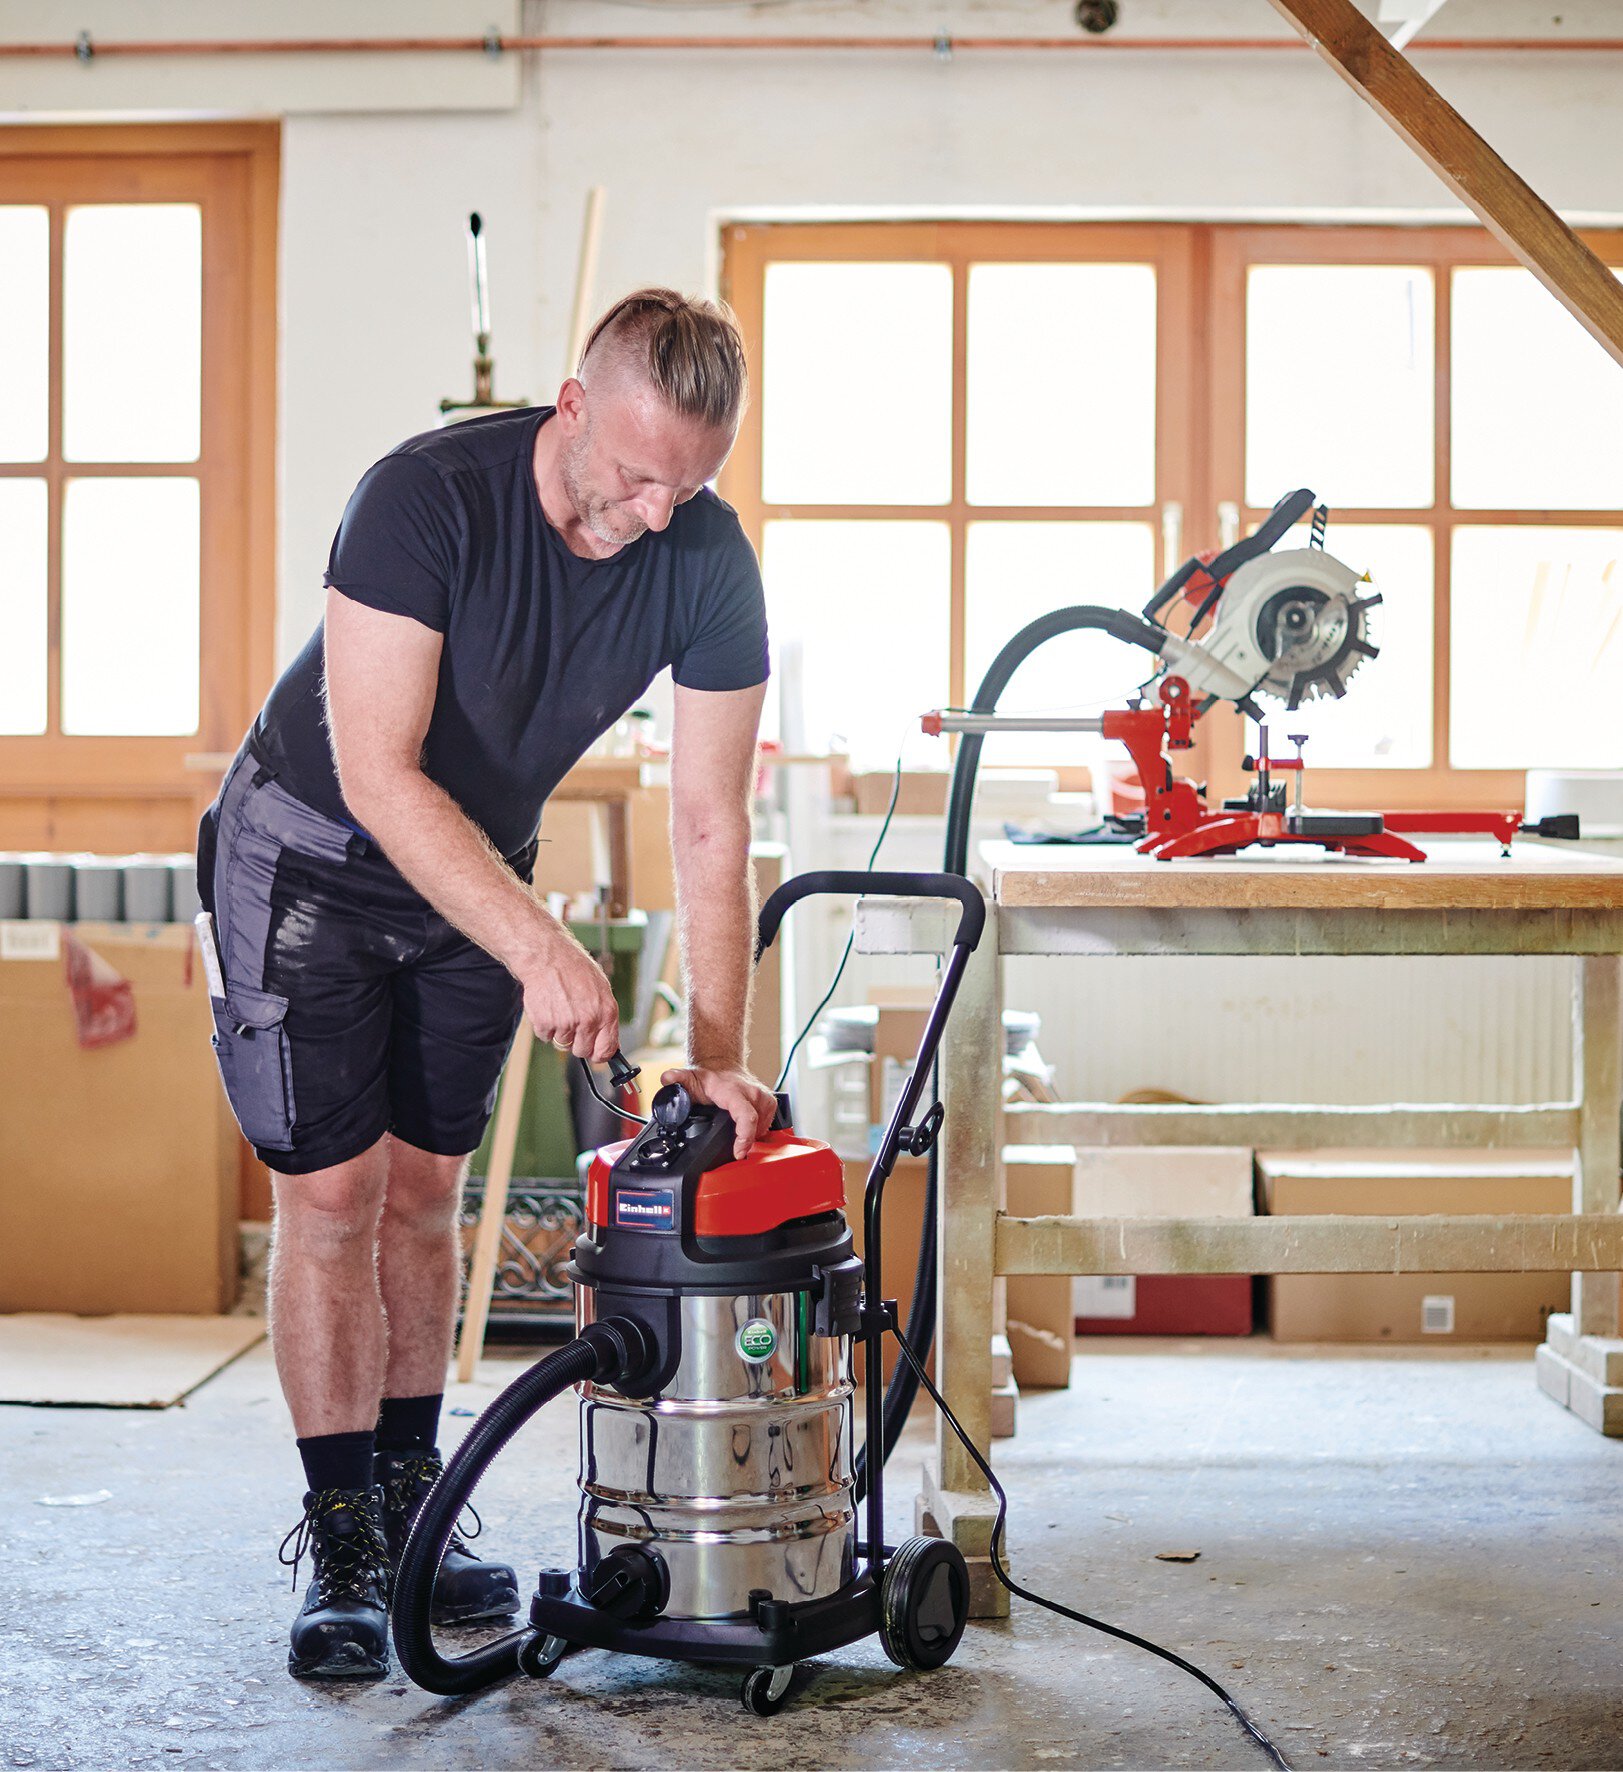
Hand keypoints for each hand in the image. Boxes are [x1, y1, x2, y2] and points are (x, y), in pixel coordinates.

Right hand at [519, 925, 620, 1062]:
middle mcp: (588, 1020)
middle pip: (582, 1051)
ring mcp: (566, 1023)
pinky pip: (545, 1037)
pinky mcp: (545, 1023)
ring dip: (559, 1031)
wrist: (548, 957)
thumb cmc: (575, 970)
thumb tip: (609, 1042)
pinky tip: (548, 1006)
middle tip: (571, 1023)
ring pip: (562, 1044)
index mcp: (606, 1013)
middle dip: (577, 1042)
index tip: (594, 1054)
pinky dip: (545, 1026)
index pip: (606, 1050)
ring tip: (559, 1008)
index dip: (599, 1055)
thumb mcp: (601, 989)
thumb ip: (605, 1017)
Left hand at [662, 1063, 777, 1160]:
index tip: (738, 1152)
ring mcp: (764, 1099)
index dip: (744, 1137)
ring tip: (738, 1140)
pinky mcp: (770, 1104)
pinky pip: (766, 1126)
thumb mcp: (690, 1077)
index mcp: (735, 1091)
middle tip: (733, 1151)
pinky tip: (746, 1133)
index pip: (746, 1116)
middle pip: (755, 1128)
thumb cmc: (710, 1076)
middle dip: (746, 1143)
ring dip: (751, 1138)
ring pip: (762, 1129)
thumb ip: (676, 1079)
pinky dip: (757, 1132)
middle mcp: (753, 1094)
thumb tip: (667, 1079)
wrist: (724, 1066)